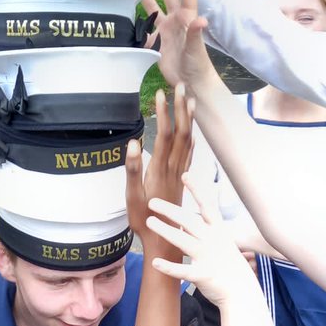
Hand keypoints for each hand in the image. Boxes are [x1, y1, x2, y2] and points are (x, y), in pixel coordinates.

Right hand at [126, 83, 194, 256]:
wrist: (165, 240)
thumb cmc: (144, 219)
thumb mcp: (132, 196)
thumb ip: (132, 169)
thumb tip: (133, 142)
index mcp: (159, 169)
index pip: (165, 135)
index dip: (164, 113)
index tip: (161, 93)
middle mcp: (174, 168)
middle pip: (182, 132)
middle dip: (181, 107)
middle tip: (181, 85)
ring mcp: (180, 173)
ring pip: (189, 140)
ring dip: (189, 118)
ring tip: (190, 98)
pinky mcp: (183, 179)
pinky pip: (190, 152)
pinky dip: (192, 135)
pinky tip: (193, 129)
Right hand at [143, 0, 213, 90]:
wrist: (190, 82)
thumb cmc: (198, 64)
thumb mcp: (196, 48)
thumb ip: (196, 33)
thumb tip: (201, 20)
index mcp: (186, 18)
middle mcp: (176, 21)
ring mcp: (166, 32)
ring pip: (154, 11)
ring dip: (147, 0)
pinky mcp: (157, 44)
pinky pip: (146, 32)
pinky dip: (139, 27)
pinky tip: (129, 21)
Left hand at [147, 172, 261, 307]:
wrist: (242, 291)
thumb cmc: (229, 266)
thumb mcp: (221, 243)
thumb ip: (203, 232)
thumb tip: (185, 223)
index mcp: (218, 231)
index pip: (207, 206)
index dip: (196, 190)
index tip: (185, 174)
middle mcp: (213, 241)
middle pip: (189, 221)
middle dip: (170, 210)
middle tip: (152, 202)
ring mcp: (207, 257)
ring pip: (183, 241)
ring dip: (165, 231)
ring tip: (149, 223)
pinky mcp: (202, 275)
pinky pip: (183, 271)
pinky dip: (169, 267)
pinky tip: (155, 262)